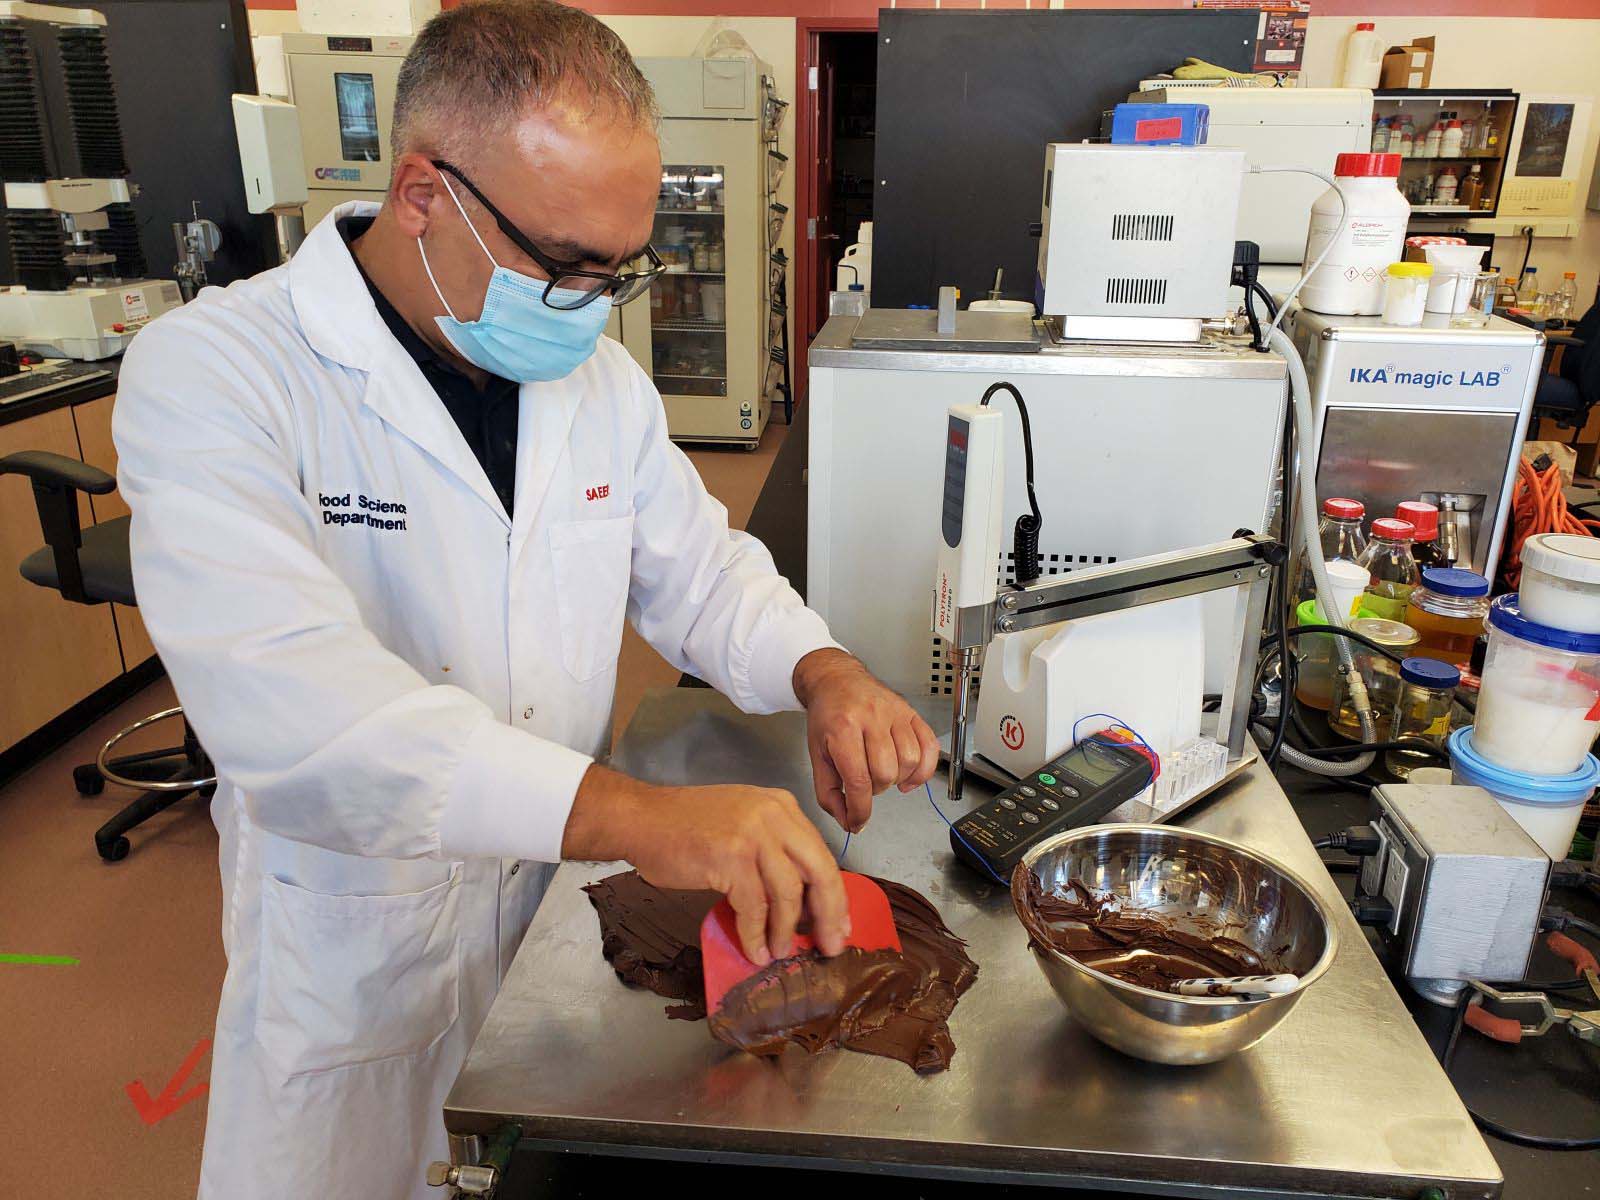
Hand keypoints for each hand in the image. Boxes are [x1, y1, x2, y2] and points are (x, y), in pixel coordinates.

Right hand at [562, 765, 849, 964]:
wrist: (642, 820)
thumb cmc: (687, 827)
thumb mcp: (744, 824)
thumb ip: (774, 850)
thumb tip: (803, 901)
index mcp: (782, 807)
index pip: (821, 854)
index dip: (834, 895)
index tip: (839, 925)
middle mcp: (775, 816)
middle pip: (819, 872)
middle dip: (828, 914)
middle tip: (830, 946)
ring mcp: (753, 835)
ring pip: (788, 893)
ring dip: (786, 930)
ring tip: (780, 952)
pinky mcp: (730, 857)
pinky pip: (754, 906)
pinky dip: (756, 934)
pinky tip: (754, 950)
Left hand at [793, 649, 939, 833]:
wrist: (837, 679)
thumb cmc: (827, 716)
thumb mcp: (817, 755)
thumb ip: (828, 792)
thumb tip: (848, 821)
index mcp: (842, 728)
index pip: (858, 780)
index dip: (860, 810)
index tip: (858, 821)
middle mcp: (871, 718)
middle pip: (885, 772)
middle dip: (876, 790)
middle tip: (866, 784)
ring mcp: (894, 713)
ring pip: (909, 761)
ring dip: (898, 779)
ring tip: (884, 775)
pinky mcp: (911, 712)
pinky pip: (929, 746)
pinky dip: (924, 769)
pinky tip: (909, 775)